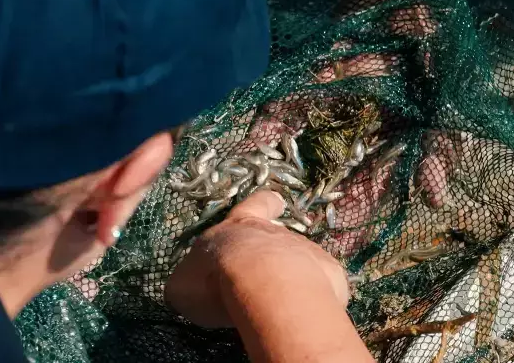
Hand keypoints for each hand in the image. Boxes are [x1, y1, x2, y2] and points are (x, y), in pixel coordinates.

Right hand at [165, 190, 348, 327]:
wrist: (265, 286)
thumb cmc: (216, 278)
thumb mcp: (184, 283)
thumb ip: (189, 281)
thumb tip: (188, 288)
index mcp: (239, 226)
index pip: (255, 204)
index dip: (264, 203)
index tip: (276, 201)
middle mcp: (276, 232)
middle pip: (279, 235)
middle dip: (275, 252)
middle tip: (266, 275)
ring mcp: (307, 250)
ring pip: (302, 260)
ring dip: (294, 276)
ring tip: (283, 301)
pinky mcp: (330, 275)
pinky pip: (324, 284)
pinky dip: (317, 296)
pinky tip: (306, 312)